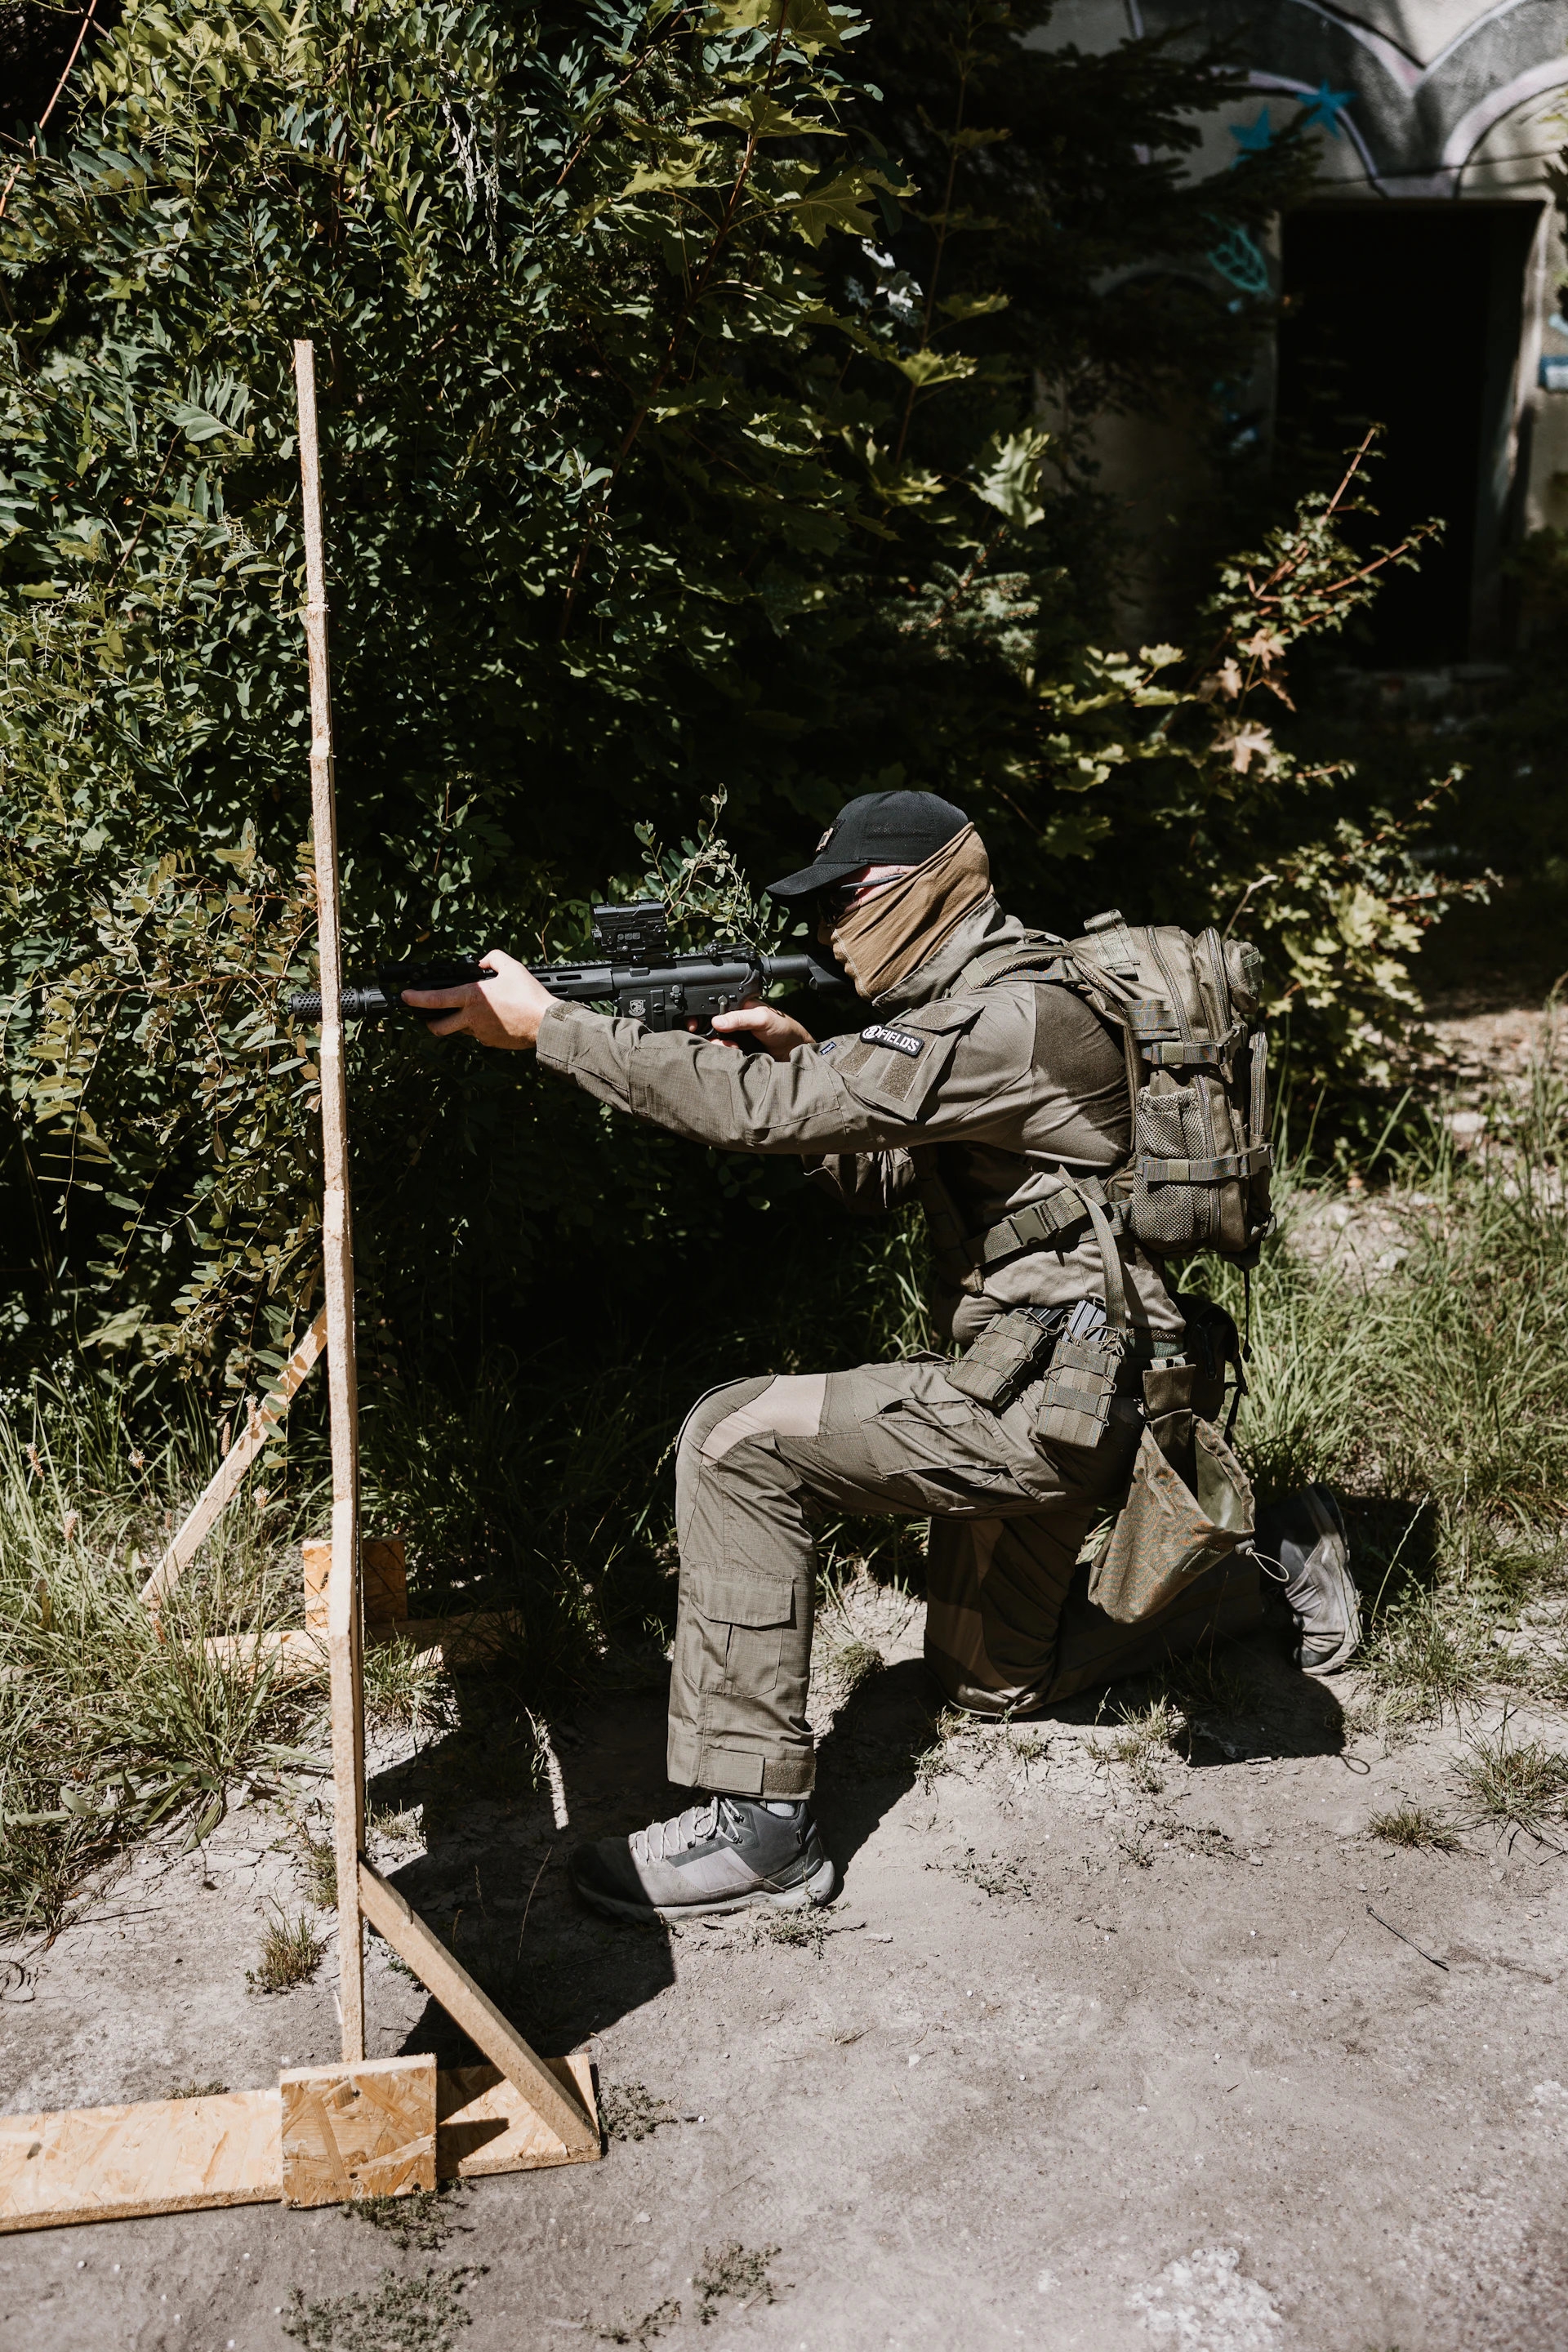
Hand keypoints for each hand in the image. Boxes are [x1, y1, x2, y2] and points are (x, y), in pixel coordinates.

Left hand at [403, 947, 557, 1049]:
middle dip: (429, 1023)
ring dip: (461, 1022)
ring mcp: (480, 1033)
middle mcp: (472, 1018)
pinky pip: (479, 1035)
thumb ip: (492, 958)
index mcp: (473, 998)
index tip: (405, 997)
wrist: (545, 1023)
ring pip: (461, 1029)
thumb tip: (482, 962)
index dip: (417, 998)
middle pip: (439, 1027)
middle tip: (428, 1018)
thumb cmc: (529, 995)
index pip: (436, 999)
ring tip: (475, 1012)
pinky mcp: (490, 1043)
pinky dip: (480, 1027)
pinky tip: (494, 1020)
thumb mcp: (511, 967)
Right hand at [692, 1004, 814, 1060]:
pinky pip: (723, 1056)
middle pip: (708, 1028)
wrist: (794, 1051)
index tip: (694, 1026)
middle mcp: (731, 1022)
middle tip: (719, 1041)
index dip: (701, 1017)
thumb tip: (717, 1021)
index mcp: (736, 1007)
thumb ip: (740, 1018)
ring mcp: (732, 1038)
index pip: (711, 1009)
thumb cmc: (783, 1028)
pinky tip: (736, 1054)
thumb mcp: (761, 1018)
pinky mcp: (735, 1053)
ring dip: (720, 1047)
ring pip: (714, 1043)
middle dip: (710, 1036)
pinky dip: (726, 1056)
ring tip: (734, 1048)